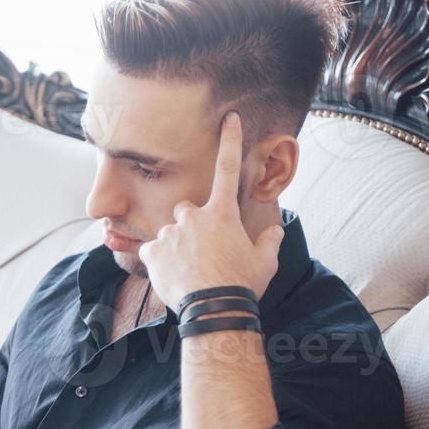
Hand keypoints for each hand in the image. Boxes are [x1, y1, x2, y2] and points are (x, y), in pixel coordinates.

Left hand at [137, 112, 283, 308]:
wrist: (215, 311)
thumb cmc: (243, 285)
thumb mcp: (266, 261)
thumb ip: (269, 240)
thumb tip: (276, 230)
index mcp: (223, 213)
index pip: (228, 168)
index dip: (229, 140)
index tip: (229, 118)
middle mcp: (193, 216)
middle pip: (188, 208)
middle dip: (192, 224)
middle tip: (202, 251)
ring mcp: (171, 232)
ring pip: (170, 233)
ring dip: (177, 247)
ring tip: (189, 272)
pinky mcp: (152, 250)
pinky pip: (153, 251)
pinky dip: (160, 261)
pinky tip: (173, 278)